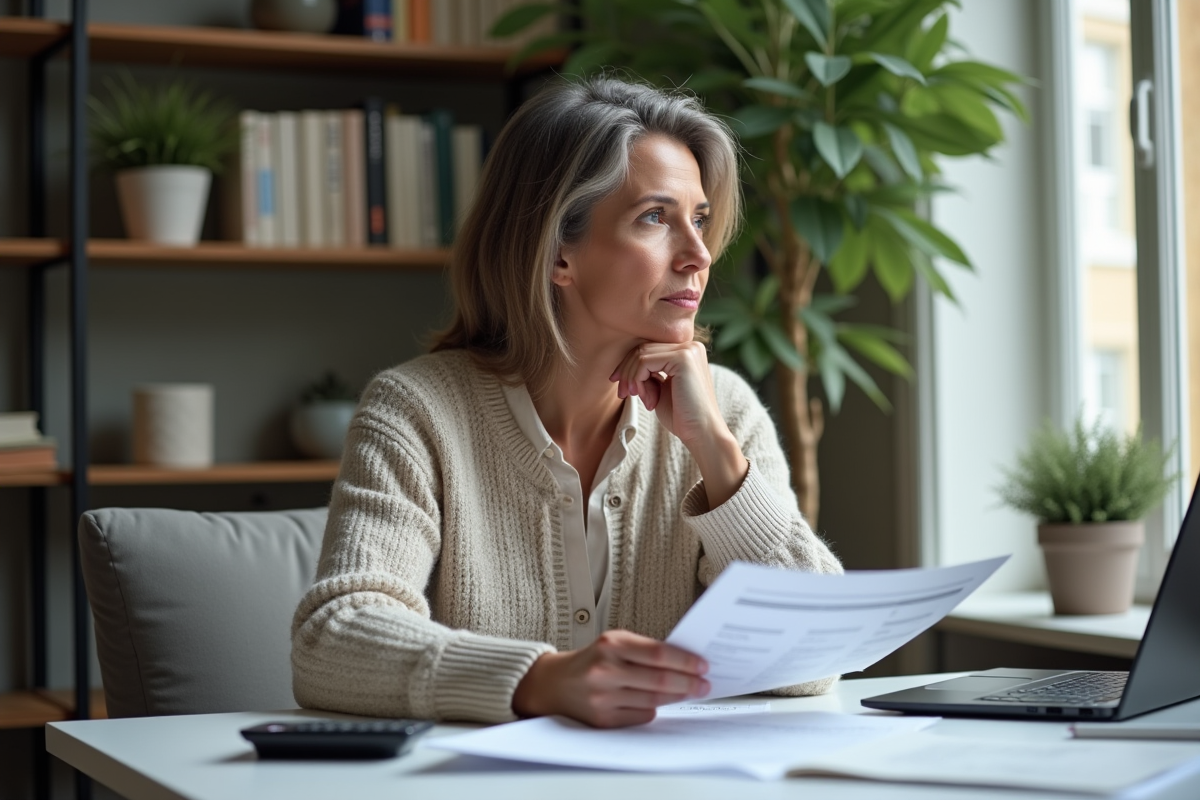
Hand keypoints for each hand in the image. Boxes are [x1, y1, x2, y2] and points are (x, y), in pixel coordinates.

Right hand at [511, 630, 708, 727]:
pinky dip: (654, 709)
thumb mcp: (615, 643)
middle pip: (660, 680)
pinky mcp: (603, 719)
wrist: (555, 683)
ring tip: (689, 691)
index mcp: (611, 645)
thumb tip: (686, 662)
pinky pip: (641, 717)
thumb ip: (645, 650)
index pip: (658, 654)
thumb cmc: (592, 660)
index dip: (685, 661)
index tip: (703, 665)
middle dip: (689, 683)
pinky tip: (660, 702)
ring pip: (654, 700)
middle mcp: (605, 671)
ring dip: (676, 697)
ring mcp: (603, 697)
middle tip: (705, 684)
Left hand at [610, 341, 748, 507]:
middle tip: (622, 393)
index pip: (649, 349)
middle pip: (643, 348)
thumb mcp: (660, 390)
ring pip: (641, 354)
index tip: (620, 386)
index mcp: (687, 351)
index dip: (629, 366)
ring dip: (631, 377)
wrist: (701, 433)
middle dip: (627, 371)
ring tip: (636, 397)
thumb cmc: (681, 416)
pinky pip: (645, 361)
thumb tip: (626, 364)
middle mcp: (690, 345)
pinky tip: (643, 396)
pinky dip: (637, 379)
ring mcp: (688, 350)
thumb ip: (648, 374)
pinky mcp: (683, 358)